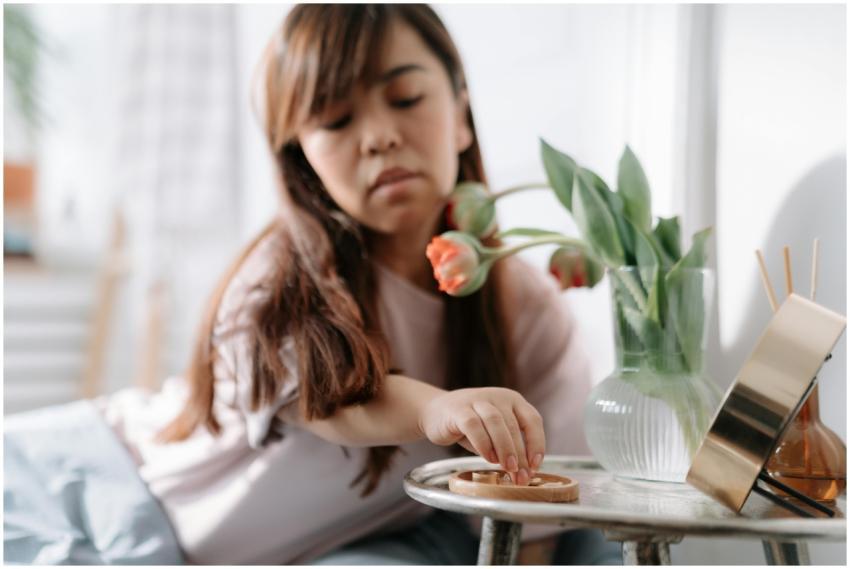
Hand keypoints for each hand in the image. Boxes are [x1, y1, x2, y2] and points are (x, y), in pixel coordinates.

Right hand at [418, 387, 544, 484]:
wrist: (435, 412)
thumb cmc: (470, 427)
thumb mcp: (494, 434)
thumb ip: (507, 448)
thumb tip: (523, 473)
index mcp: (512, 400)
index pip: (532, 420)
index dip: (537, 443)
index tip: (535, 465)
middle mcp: (498, 396)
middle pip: (514, 425)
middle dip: (520, 454)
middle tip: (520, 477)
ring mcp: (477, 399)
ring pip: (496, 422)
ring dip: (504, 448)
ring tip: (507, 469)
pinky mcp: (458, 408)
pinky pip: (473, 425)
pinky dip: (483, 443)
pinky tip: (487, 458)